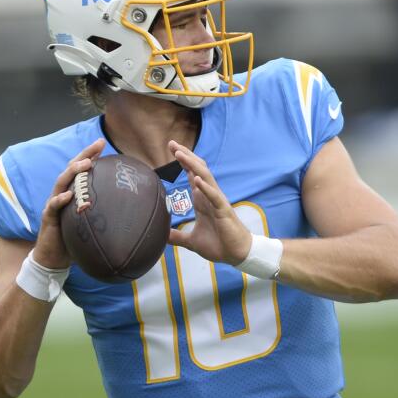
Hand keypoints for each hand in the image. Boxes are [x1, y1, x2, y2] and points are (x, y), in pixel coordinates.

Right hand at [31, 139, 104, 268]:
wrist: (53, 259)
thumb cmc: (74, 241)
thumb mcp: (91, 224)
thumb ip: (104, 215)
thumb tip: (132, 214)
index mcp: (72, 194)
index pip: (81, 170)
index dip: (90, 155)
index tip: (103, 144)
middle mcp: (61, 194)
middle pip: (71, 169)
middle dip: (84, 155)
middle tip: (98, 145)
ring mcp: (53, 204)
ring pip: (61, 182)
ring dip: (73, 172)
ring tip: (86, 164)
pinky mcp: (48, 218)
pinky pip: (53, 206)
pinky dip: (60, 199)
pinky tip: (69, 195)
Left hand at [168, 141, 251, 264]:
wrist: (236, 254)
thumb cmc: (218, 244)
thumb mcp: (192, 241)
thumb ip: (177, 237)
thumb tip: (161, 236)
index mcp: (201, 199)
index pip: (191, 174)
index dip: (182, 161)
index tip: (171, 148)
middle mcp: (209, 196)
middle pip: (197, 169)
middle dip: (185, 155)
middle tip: (172, 143)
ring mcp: (217, 201)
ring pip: (204, 177)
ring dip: (192, 164)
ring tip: (179, 154)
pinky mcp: (223, 211)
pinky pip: (214, 196)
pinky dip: (205, 188)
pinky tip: (196, 180)